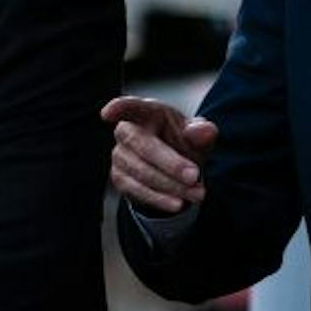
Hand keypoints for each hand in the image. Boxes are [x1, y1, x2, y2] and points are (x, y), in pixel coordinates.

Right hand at [101, 95, 218, 214]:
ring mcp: (120, 156)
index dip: (119, 108)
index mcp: (147, 112)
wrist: (176, 172)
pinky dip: (160, 199)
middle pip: (141, 144)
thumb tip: (203, 131)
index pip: (131, 106)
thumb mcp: (198, 137)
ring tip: (197, 193)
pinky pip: (138, 190)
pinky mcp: (120, 178)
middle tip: (194, 176)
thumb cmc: (183, 144)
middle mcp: (127, 132)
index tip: (107, 114)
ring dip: (171, 185)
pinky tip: (178, 204)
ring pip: (141, 172)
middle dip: (170, 162)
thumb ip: (203, 132)